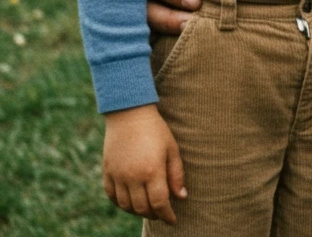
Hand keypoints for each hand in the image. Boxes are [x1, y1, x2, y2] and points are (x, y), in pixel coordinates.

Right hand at [103, 104, 186, 222]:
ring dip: (138, 211)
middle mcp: (132, 177)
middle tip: (162, 213)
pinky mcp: (107, 172)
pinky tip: (130, 202)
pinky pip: (112, 196)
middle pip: (142, 208)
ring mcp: (117, 176)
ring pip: (126, 205)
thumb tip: (181, 197)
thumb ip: (176, 174)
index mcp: (151, 171)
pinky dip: (121, 204)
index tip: (173, 220)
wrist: (129, 113)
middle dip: (154, 214)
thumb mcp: (171, 148)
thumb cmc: (156, 129)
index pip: (159, 203)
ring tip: (148, 208)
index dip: (167, 215)